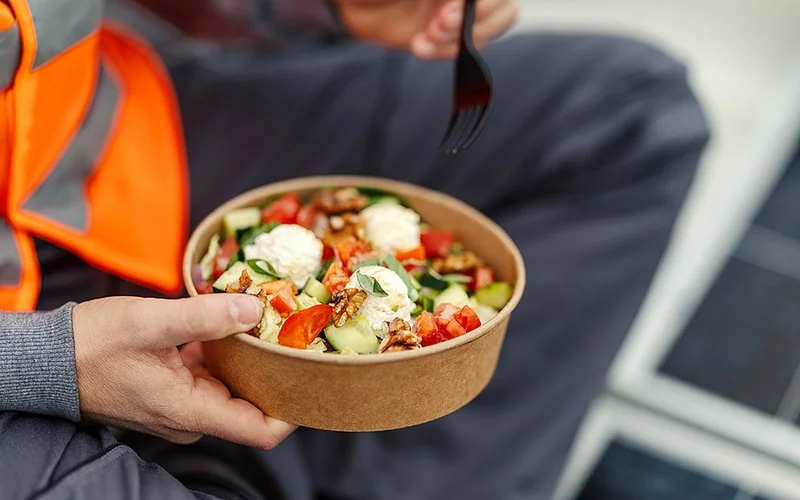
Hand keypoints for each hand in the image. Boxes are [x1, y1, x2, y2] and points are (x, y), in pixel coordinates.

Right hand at [72, 294, 295, 448]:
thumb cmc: (93, 345)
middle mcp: (193, 415)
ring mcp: (183, 403)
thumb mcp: (151, 322)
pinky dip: (227, 352)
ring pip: (234, 386)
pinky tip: (235, 322)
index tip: (312, 374)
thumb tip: (254, 309)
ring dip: (253, 358)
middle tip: (300, 335)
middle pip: (254, 404)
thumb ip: (205, 317)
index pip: (261, 430)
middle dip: (278, 373)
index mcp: (191, 410)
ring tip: (275, 322)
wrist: (48, 358)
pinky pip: (213, 375)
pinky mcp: (175, 388)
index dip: (294, 409)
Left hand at [335, 0, 518, 58]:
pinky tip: (417, 45)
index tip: (449, 8)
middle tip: (440, 22)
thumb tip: (460, 2)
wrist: (352, 3)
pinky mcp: (445, 40)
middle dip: (477, 19)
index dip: (484, 2)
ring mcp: (459, 15)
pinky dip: (440, 53)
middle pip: (505, 9)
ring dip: (457, 39)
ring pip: (485, 34)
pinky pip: (459, 53)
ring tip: (426, 34)